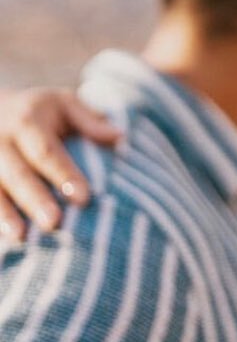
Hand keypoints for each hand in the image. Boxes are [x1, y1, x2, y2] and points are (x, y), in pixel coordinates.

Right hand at [0, 88, 120, 240]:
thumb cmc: (39, 110)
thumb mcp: (64, 104)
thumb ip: (89, 121)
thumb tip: (120, 137)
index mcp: (28, 122)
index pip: (47, 151)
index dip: (64, 175)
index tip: (83, 198)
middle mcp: (1, 140)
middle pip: (18, 174)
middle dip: (34, 200)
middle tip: (53, 223)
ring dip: (4, 214)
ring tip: (21, 237)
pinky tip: (4, 238)